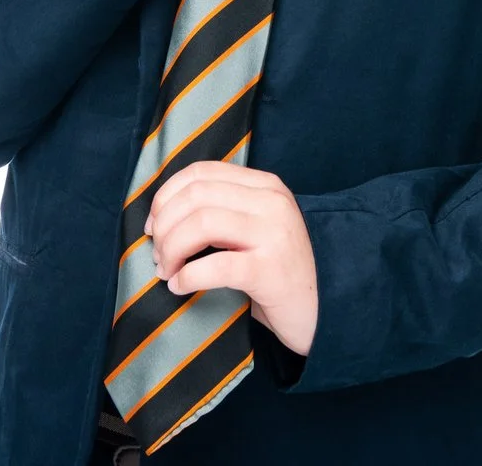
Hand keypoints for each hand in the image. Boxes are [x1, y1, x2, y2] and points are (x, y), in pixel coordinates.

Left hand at [146, 161, 318, 357]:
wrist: (328, 309)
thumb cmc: (281, 272)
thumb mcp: (257, 229)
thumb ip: (225, 212)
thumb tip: (162, 216)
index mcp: (266, 186)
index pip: (201, 172)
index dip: (166, 196)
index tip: (153, 225)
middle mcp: (272, 202)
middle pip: (196, 196)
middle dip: (164, 226)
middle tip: (158, 256)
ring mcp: (274, 234)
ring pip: (201, 224)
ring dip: (171, 250)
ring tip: (167, 272)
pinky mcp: (271, 271)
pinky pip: (215, 266)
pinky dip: (187, 276)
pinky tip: (180, 287)